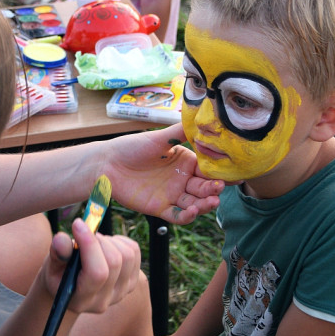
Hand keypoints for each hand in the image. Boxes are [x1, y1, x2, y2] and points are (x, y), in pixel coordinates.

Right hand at [44, 219, 140, 314]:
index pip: (97, 273)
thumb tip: (61, 239)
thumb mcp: (52, 265)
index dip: (89, 245)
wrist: (71, 285)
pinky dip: (120, 241)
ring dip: (109, 240)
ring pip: (127, 255)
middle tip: (85, 234)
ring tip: (94, 243)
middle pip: (115, 262)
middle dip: (98, 240)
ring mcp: (122, 292)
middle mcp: (104, 300)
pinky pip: (134, 251)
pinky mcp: (133, 281)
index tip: (77, 224)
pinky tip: (106, 246)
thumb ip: (57, 253)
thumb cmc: (59, 273)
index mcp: (81, 300)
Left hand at [99, 123, 224, 224]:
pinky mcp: (160, 208)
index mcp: (185, 161)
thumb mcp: (159, 138)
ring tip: (211, 202)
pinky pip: (177, 216)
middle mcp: (182, 179)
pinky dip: (187, 216)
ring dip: (205, 205)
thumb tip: (202, 118)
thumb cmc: (131, 147)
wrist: (107, 164)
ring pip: (194, 203)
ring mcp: (172, 195)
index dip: (217, 173)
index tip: (227, 174)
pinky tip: (193, 212)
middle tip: (219, 188)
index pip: (207, 169)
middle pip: (203, 188)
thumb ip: (181, 132)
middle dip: (213, 190)